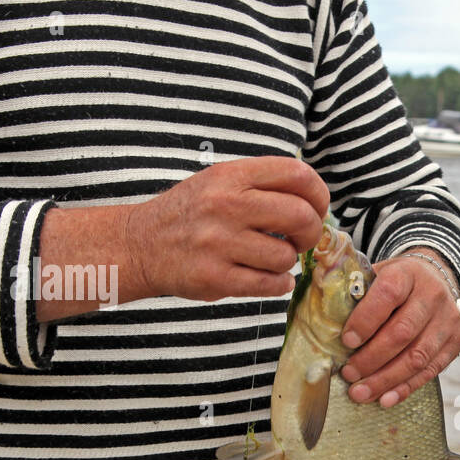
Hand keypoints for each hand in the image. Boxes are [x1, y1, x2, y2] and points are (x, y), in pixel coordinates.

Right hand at [124, 156, 328, 301]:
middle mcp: (226, 205)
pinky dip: (279, 284)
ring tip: (271, 259)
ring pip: (286, 257)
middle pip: (300, 216)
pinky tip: (269, 278)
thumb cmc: (190, 214)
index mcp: (231, 176)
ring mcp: (219, 243)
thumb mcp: (219, 182)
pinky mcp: (215, 278)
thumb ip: (262, 185)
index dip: (319, 194)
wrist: (140, 245)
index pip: (296, 174)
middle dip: (310, 232)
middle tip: (301, 239)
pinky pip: (270, 285)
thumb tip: (314, 201)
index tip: (317, 208)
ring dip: (287, 262)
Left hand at [339, 253, 459, 406]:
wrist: (436, 280)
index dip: (366, 320)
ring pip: (418, 357)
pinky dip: (406, 387)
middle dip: (372, 358)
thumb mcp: (376, 276)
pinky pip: (431, 370)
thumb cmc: (396, 284)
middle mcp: (433, 295)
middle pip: (403, 332)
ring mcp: (448, 319)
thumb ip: (354, 294)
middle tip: (349, 374)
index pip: (388, 295)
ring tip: (361, 392)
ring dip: (386, 379)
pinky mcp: (457, 341)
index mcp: (408, 273)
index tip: (346, 341)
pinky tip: (386, 398)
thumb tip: (323, 321)